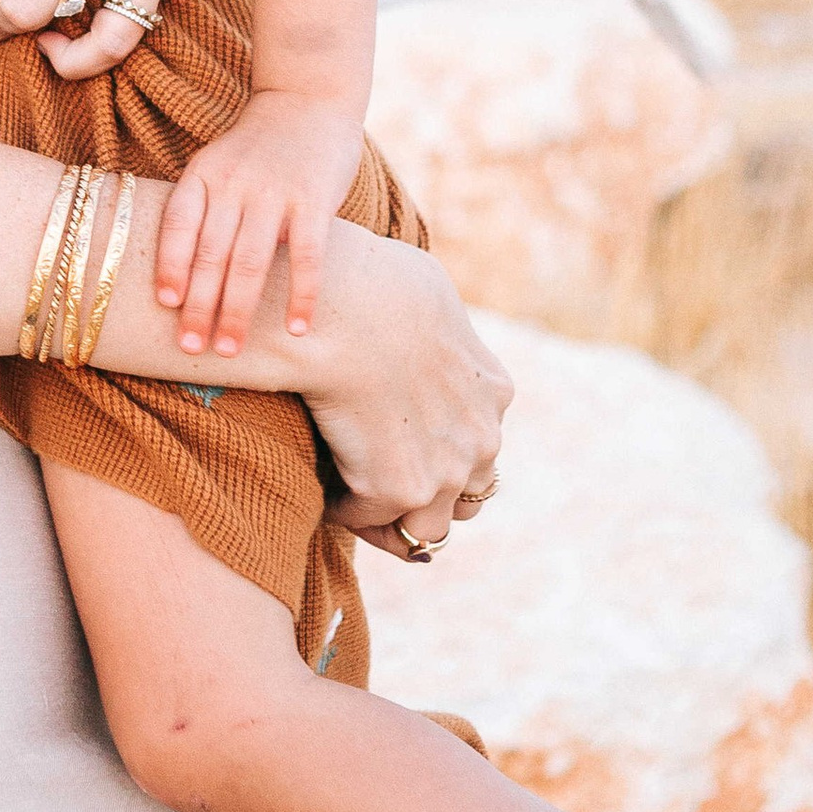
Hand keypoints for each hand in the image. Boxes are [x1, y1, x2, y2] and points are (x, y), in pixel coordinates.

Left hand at [157, 94, 363, 354]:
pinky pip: (307, 256)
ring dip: (238, 311)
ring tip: (229, 349)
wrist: (310, 97)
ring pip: (249, 262)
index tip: (166, 305)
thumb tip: (185, 279)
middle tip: (190, 348)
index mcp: (203, 174)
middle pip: (210, 254)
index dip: (170, 265)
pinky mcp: (315, 200)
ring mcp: (275, 192)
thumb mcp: (217, 164)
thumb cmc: (257, 146)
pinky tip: (298, 328)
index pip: (178, 224)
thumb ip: (204, 209)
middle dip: (198, 306)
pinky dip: (301, 295)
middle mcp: (234, 184)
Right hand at [295, 232, 511, 553]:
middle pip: (466, 496)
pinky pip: (368, 518)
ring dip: (389, 517)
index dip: (438, 452)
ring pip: (427, 528)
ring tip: (346, 495)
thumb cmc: (372, 283)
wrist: (347, 307)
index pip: (479, 449)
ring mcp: (448, 469)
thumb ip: (436, 322)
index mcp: (494, 391)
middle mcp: (483, 437)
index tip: (395, 444)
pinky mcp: (402, 488)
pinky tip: (318, 480)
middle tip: (372, 480)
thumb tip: (418, 311)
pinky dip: (344, 507)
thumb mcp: (429, 293)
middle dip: (424, 493)